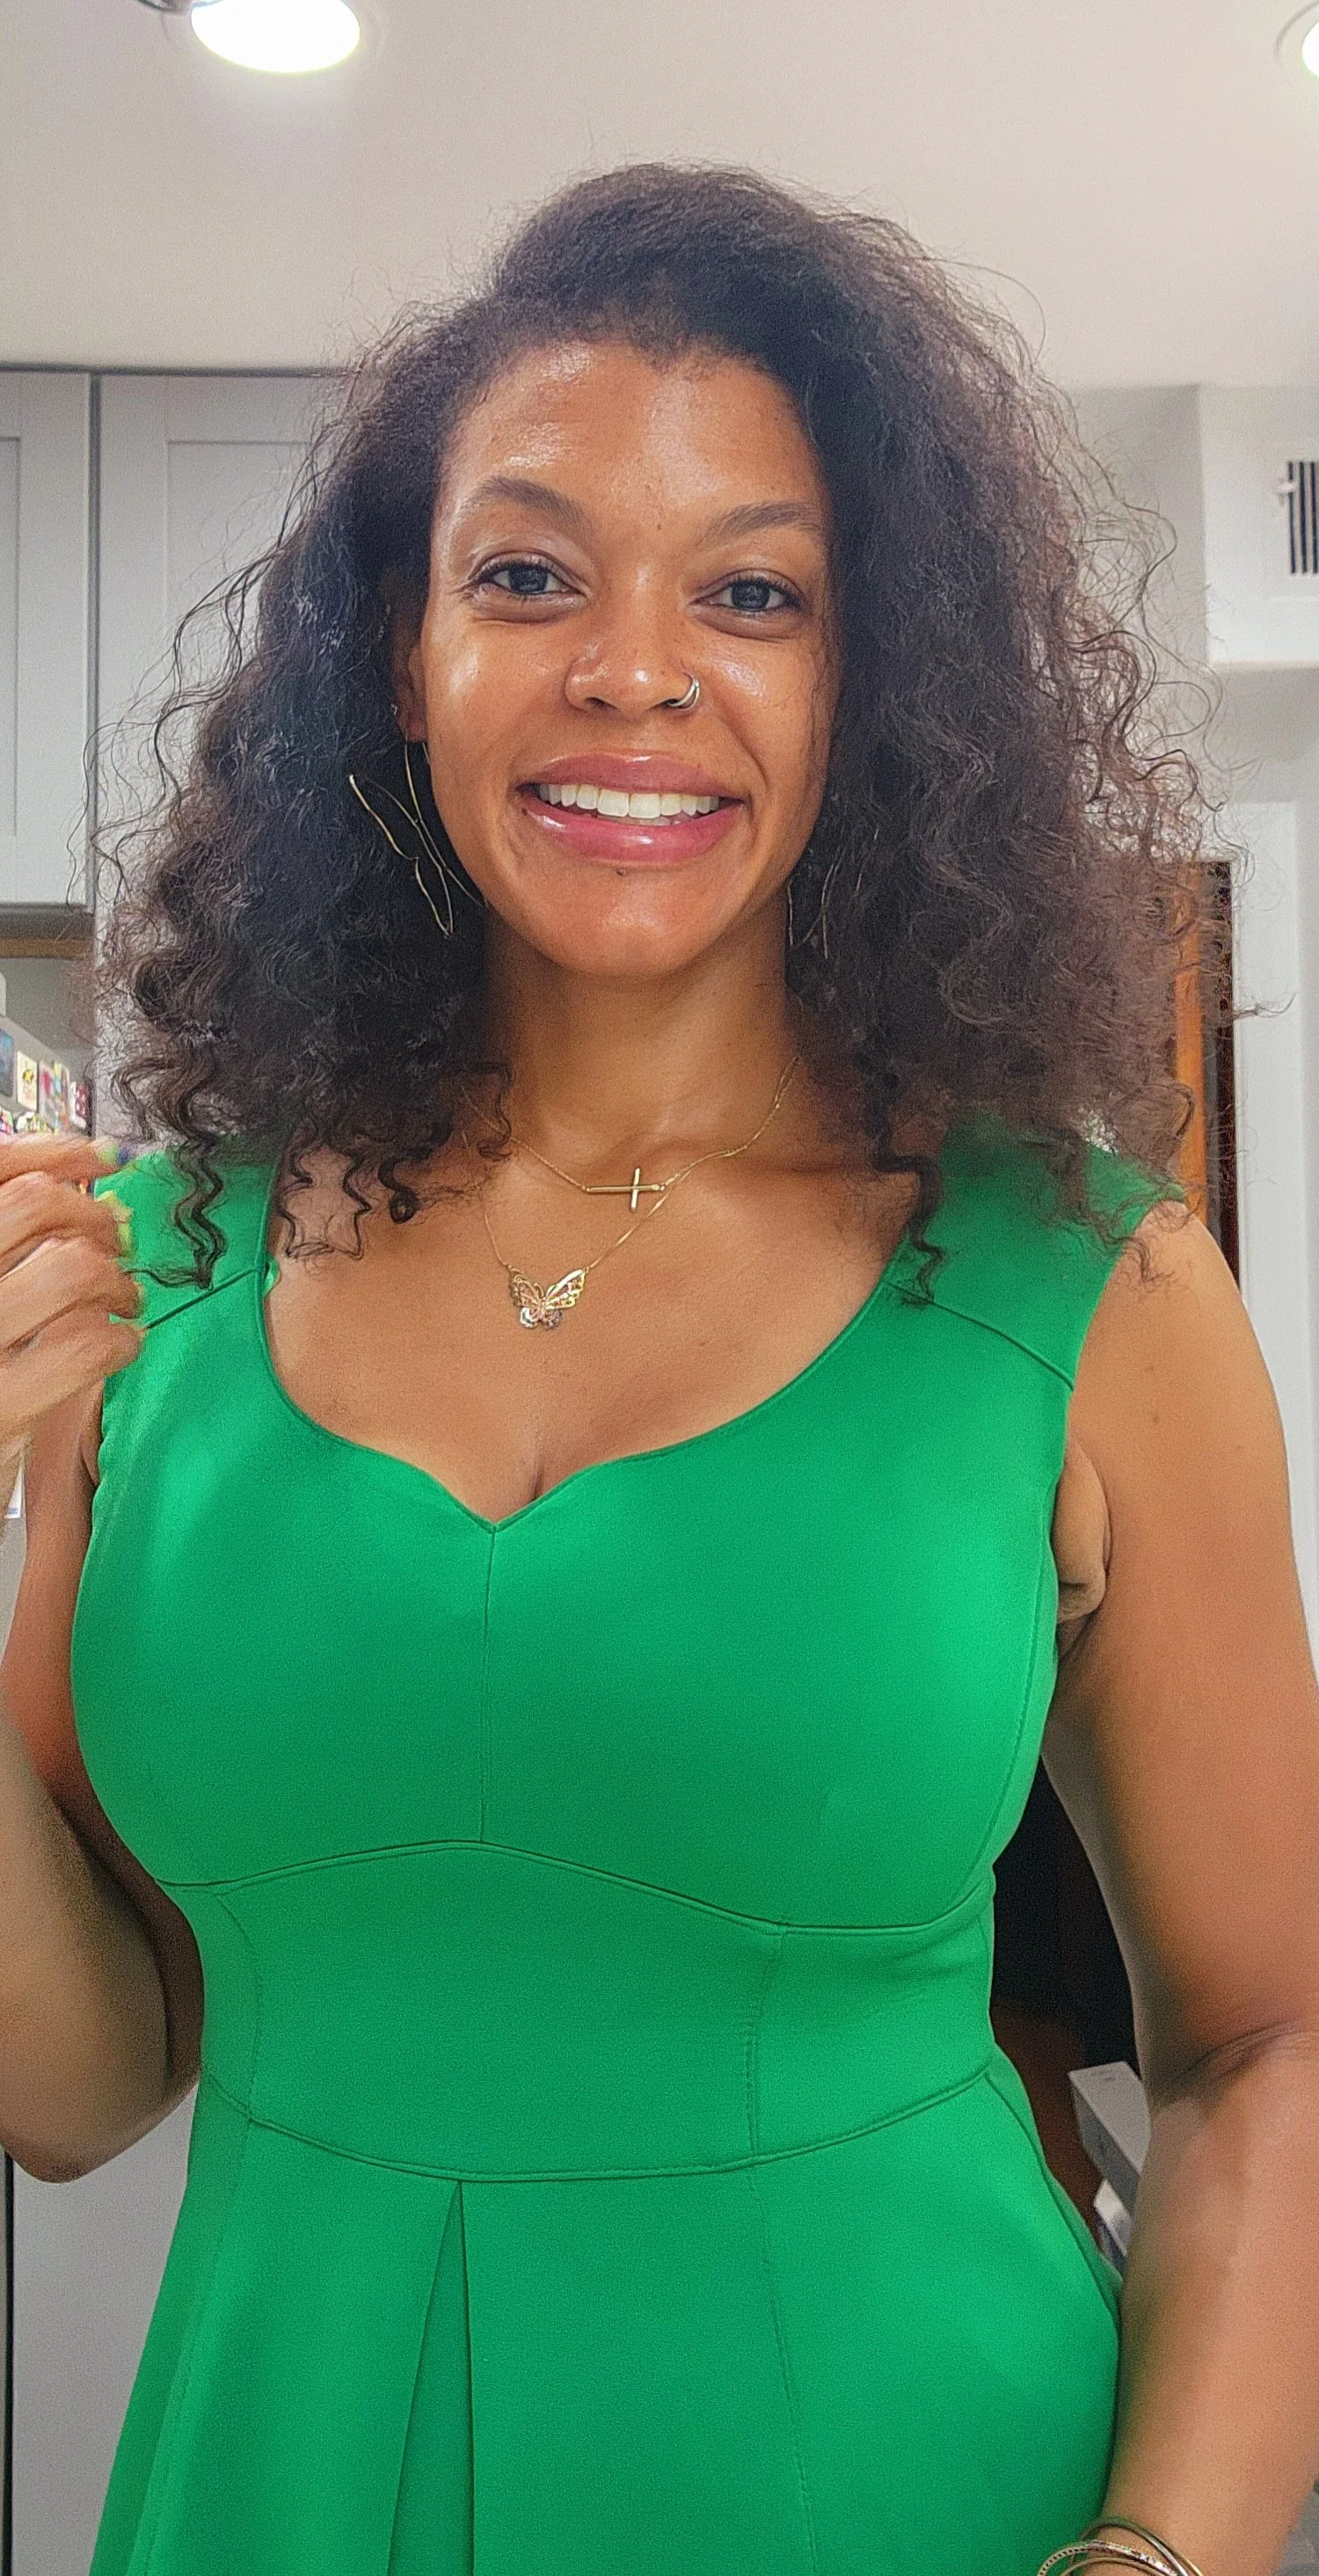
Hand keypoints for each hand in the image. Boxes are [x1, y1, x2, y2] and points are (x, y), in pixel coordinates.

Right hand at [0, 1136, 143, 1510]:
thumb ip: (5, 1254)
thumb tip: (74, 1188)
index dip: (50, 1150)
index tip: (98, 1157)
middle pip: (32, 1206)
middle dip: (93, 1216)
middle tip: (116, 1244)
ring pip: (68, 1268)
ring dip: (115, 1280)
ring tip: (121, 1303)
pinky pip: (85, 1346)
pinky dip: (120, 1340)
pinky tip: (120, 1350)